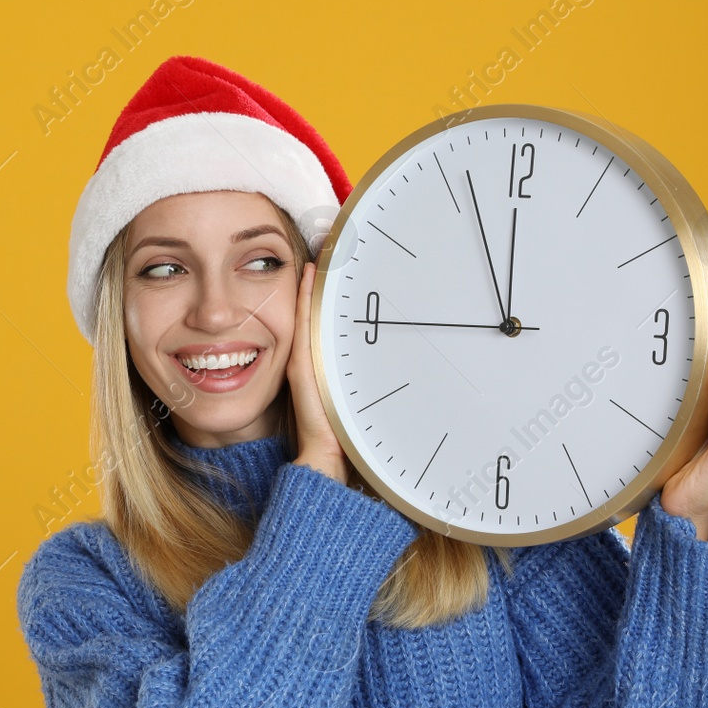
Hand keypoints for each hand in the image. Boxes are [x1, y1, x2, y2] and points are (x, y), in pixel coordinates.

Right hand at [289, 261, 348, 483]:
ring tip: (317, 259)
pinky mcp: (301, 367)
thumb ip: (369, 378)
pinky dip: (304, 299)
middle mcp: (311, 362)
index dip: (325, 296)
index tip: (333, 270)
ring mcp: (304, 362)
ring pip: (307, 315)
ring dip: (310, 287)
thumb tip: (405, 359)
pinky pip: (304, 323)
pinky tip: (308, 277)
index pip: (322, 323)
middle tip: (328, 252)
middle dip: (318, 285)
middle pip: (314, 315)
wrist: (328, 455)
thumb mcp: (361, 397)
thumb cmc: (344, 433)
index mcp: (324, 367)